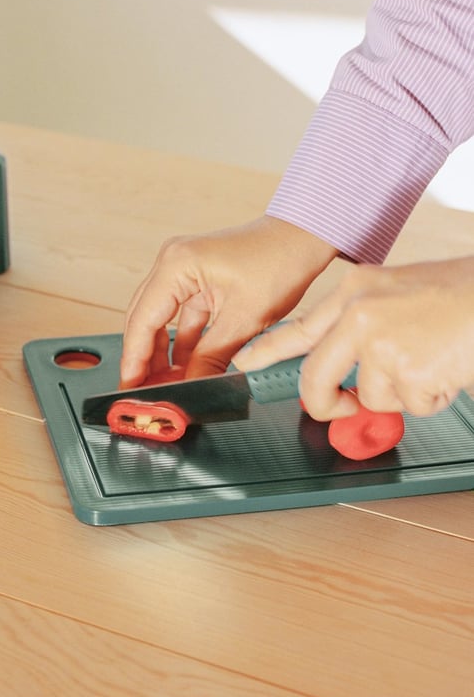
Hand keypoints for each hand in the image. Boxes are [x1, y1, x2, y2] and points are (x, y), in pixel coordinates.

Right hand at [119, 216, 336, 387]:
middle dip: (144, 359)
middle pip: (145, 320)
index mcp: (176, 265)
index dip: (134, 358)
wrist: (303, 237)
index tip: (130, 388)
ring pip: (161, 321)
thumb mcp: (245, 318)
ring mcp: (184, 271)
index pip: (143, 320)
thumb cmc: (279, 262)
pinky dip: (183, 344)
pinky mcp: (198, 280)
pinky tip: (184, 369)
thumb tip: (190, 388)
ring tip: (163, 387)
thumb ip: (211, 357)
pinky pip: (182, 318)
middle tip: (143, 394)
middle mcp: (173, 264)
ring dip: (163, 354)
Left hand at [234, 256, 473, 417]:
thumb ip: (362, 326)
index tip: (245, 366)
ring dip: (405, 393)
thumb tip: (347, 374)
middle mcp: (359, 313)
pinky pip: (411, 406)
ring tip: (433, 359)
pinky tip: (447, 366)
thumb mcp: (397, 292)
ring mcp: (381, 342)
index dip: (267, 351)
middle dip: (326, 403)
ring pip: (373, 398)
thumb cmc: (460, 293)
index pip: (299, 327)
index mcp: (355, 288)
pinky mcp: (408, 371)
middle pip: (316, 377)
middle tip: (342, 408)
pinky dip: (432, 397)